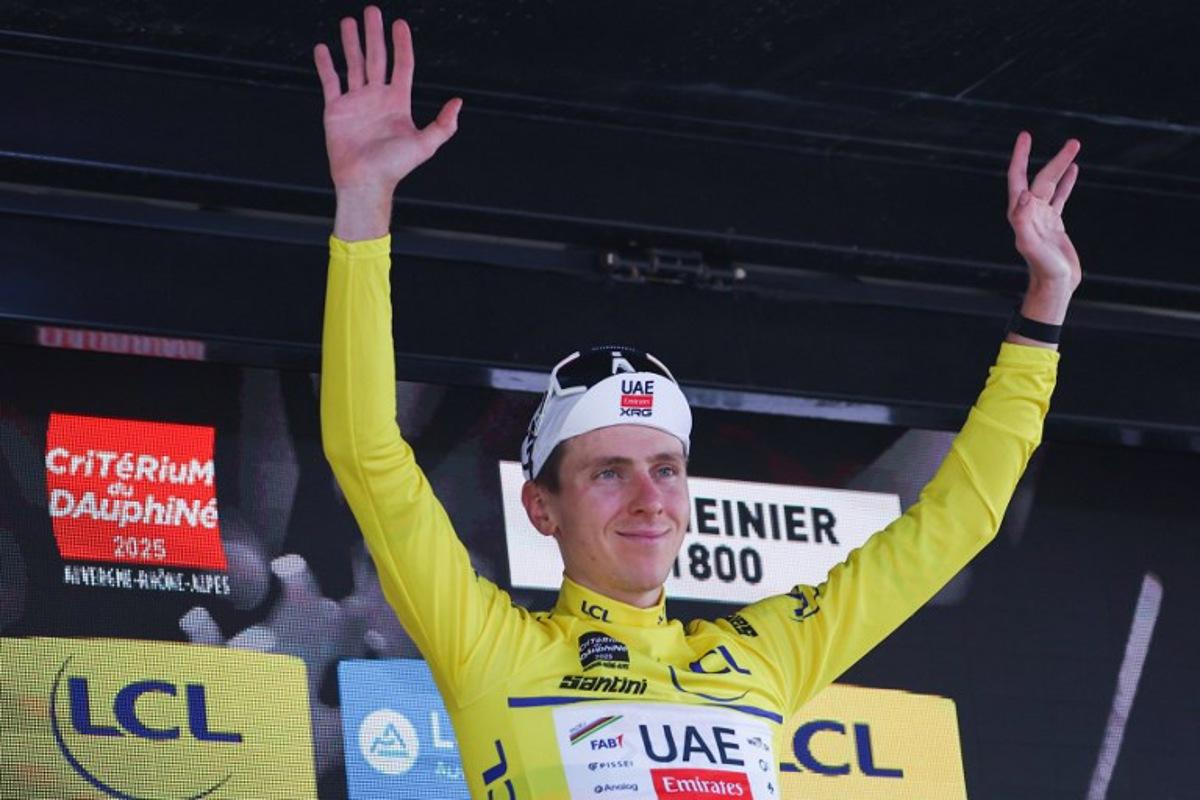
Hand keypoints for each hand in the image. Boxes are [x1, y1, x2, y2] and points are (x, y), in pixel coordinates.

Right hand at [314, 6, 460, 237]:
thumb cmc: (394, 168)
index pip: (402, 66)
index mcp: (398, 103)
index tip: (400, 24)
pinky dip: (326, 65)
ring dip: (351, 43)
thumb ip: (443, 125)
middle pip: (377, 58)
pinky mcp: (336, 109)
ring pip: (353, 64)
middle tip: (372, 11)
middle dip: (374, 35)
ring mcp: (356, 102)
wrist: (364, 182)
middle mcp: (377, 98)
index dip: (402, 45)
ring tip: (348, 21)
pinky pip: (330, 81)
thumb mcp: (424, 145)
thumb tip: (458, 103)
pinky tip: (323, 48)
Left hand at [1006, 132, 1081, 293]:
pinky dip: (1067, 182)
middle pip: (1042, 179)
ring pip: (1052, 184)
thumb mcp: (1030, 245)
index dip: (1020, 157)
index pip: (1018, 178)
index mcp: (1020, 213)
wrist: (1054, 285)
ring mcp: (1042, 216)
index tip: (1025, 136)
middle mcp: (1029, 212)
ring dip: (1062, 166)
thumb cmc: (1042, 268)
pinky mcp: (1054, 223)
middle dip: (1055, 159)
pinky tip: (1074, 170)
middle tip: (1074, 142)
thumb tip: (1023, 196)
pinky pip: (1061, 196)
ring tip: (1074, 146)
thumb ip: (1023, 221)